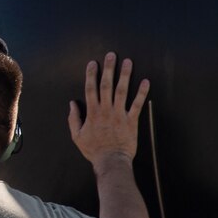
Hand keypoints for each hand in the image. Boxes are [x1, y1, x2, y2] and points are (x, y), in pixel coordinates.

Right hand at [67, 52, 149, 167]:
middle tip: (111, 56)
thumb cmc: (93, 150)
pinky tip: (145, 82)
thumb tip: (72, 104)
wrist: (111, 161)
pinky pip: (137, 105)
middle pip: (107, 85)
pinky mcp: (132, 121)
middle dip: (109, 69)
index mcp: (92, 113)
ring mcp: (119, 114)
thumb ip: (73, 119)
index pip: (90, 89)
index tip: (93, 63)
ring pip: (122, 91)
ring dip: (125, 75)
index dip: (91, 75)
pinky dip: (142, 93)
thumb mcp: (77, 136)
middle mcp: (106, 110)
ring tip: (128, 62)